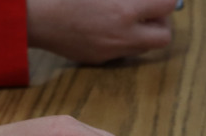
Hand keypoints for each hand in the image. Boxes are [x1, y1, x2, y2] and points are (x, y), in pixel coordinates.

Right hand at [27, 0, 175, 63]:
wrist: (38, 18)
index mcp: (125, 10)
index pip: (168, 6)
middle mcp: (122, 35)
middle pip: (163, 37)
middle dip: (160, 23)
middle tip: (149, 11)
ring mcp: (110, 51)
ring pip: (144, 48)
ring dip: (143, 33)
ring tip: (127, 18)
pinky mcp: (98, 59)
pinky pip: (121, 52)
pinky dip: (122, 40)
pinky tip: (106, 28)